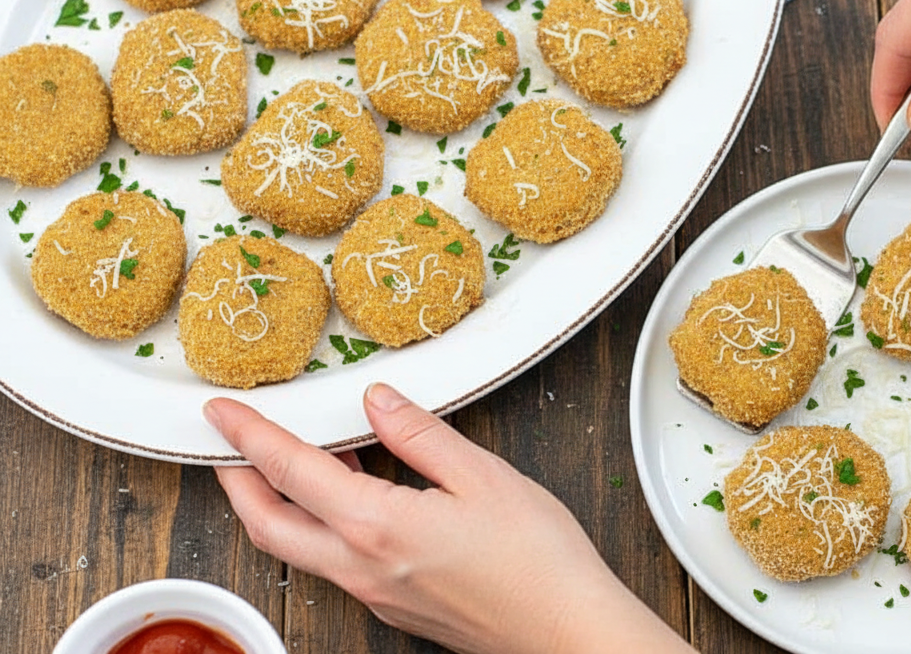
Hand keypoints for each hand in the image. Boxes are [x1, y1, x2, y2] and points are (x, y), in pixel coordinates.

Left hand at [205, 384, 693, 653]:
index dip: (249, 436)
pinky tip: (346, 497)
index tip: (221, 411)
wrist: (568, 633)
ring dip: (273, 505)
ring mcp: (375, 592)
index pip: (291, 472)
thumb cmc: (536, 561)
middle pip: (268, 526)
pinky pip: (334, 560)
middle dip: (235, 482)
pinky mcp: (395, 604)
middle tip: (226, 443)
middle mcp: (362, 567)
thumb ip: (420, 434)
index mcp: (378, 527)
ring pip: (297, 548)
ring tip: (278, 462)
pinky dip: (317, 523)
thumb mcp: (483, 477)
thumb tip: (377, 401)